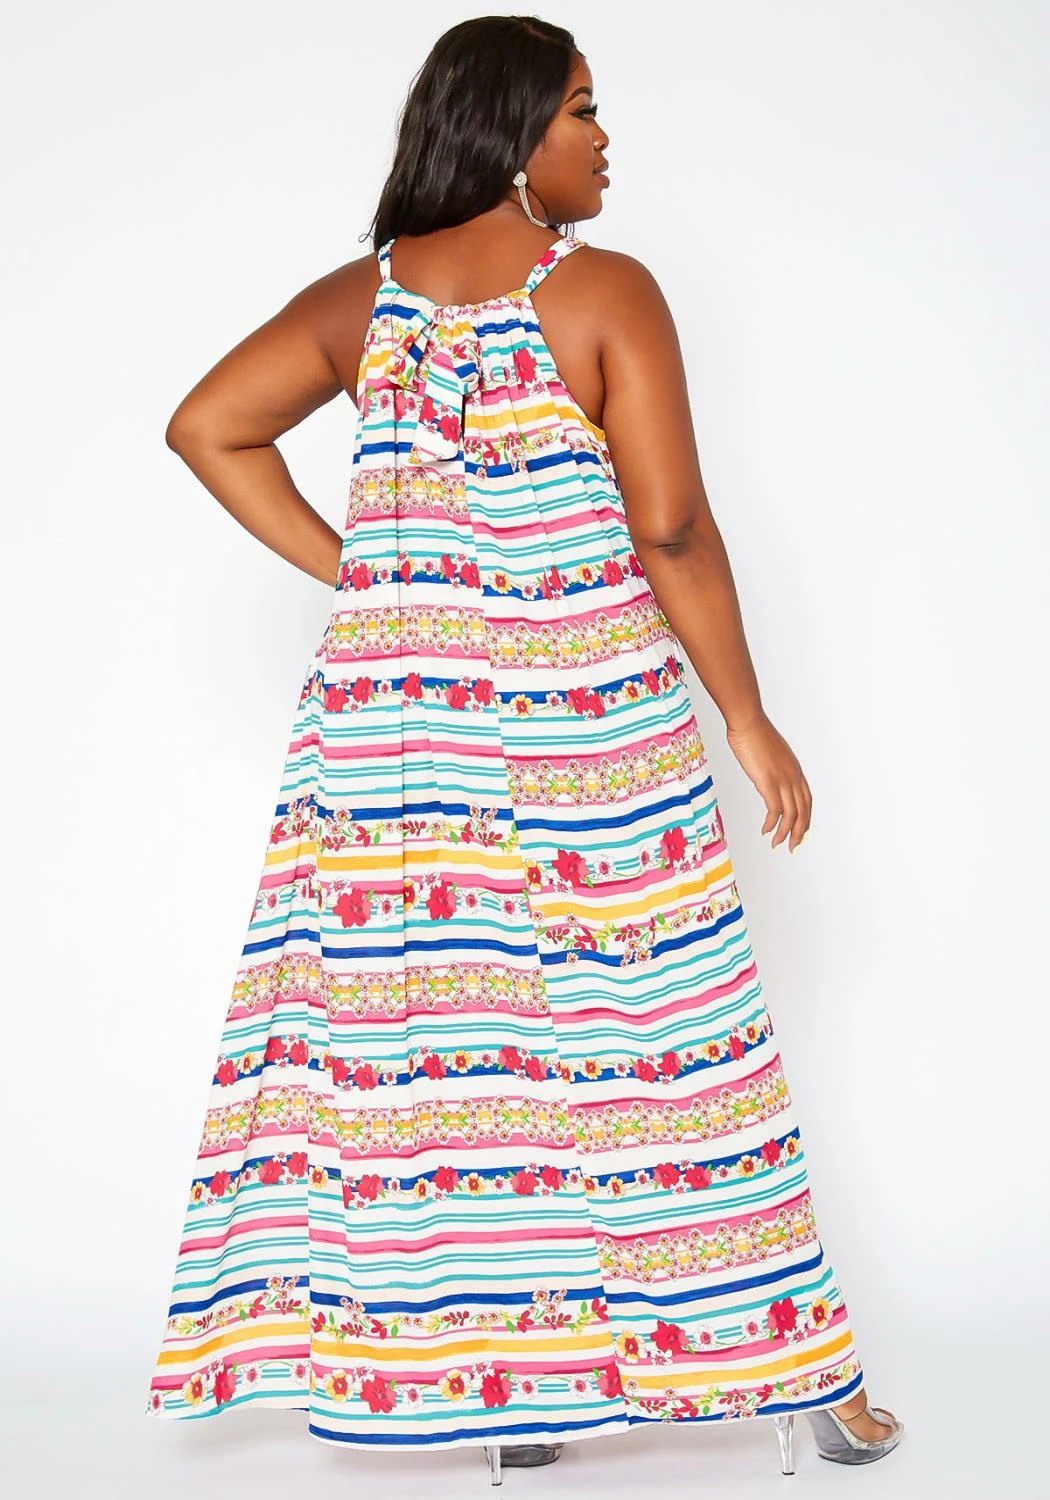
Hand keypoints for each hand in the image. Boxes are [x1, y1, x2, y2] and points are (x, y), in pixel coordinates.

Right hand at [725, 713, 811, 852]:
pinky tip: (765, 831)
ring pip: (792, 814)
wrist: (747, 722)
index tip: (801, 831)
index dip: (806, 818)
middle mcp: (793, 776)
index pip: (807, 800)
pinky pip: (775, 810)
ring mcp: (782, 779)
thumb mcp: (769, 753)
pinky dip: (772, 824)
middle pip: (803, 811)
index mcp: (795, 770)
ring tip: (777, 844)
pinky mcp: (768, 782)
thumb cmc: (753, 733)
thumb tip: (766, 775)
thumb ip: (772, 767)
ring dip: (785, 833)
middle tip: (794, 847)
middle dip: (800, 832)